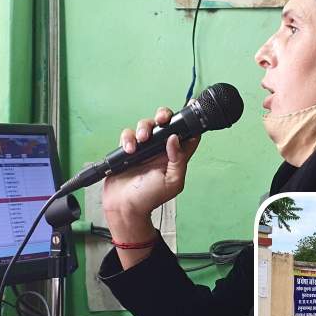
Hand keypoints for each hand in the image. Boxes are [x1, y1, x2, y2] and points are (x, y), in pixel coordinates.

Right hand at [102, 107, 200, 267]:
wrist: (124, 207)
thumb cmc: (149, 198)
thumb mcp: (172, 182)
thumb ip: (178, 160)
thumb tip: (176, 138)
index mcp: (176, 156)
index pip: (188, 135)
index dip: (190, 121)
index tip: (190, 109)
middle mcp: (161, 149)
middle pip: (166, 122)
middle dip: (164, 115)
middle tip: (161, 119)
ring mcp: (144, 148)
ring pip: (146, 125)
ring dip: (144, 127)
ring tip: (141, 140)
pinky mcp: (128, 149)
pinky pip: (128, 135)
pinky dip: (128, 138)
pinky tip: (129, 150)